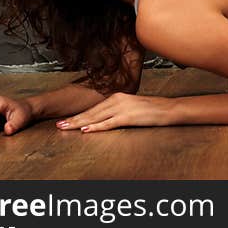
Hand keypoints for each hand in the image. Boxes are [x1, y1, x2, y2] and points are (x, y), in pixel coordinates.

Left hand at [55, 93, 172, 132]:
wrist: (168, 109)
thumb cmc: (152, 110)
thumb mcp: (132, 107)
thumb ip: (117, 111)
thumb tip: (104, 119)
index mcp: (117, 96)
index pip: (94, 108)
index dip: (79, 115)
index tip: (66, 120)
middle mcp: (117, 99)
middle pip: (91, 112)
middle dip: (74, 119)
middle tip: (59, 125)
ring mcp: (122, 108)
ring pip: (96, 117)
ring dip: (80, 123)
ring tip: (66, 128)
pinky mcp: (128, 116)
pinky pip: (108, 123)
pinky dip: (96, 127)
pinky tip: (86, 130)